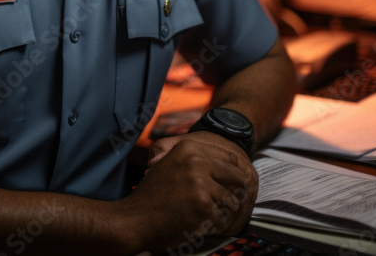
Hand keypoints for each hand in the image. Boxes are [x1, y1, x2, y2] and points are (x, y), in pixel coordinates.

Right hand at [115, 131, 258, 253]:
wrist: (135, 219)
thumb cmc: (152, 195)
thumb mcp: (171, 164)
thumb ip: (195, 160)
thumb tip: (230, 163)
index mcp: (189, 148)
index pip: (229, 158)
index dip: (237, 172)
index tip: (240, 182)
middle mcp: (196, 162)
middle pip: (236, 177)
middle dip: (237, 192)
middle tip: (235, 201)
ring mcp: (200, 184)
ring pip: (231, 200)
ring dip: (223, 211)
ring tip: (207, 214)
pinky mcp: (202, 207)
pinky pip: (222, 218)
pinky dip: (214, 225)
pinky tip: (200, 224)